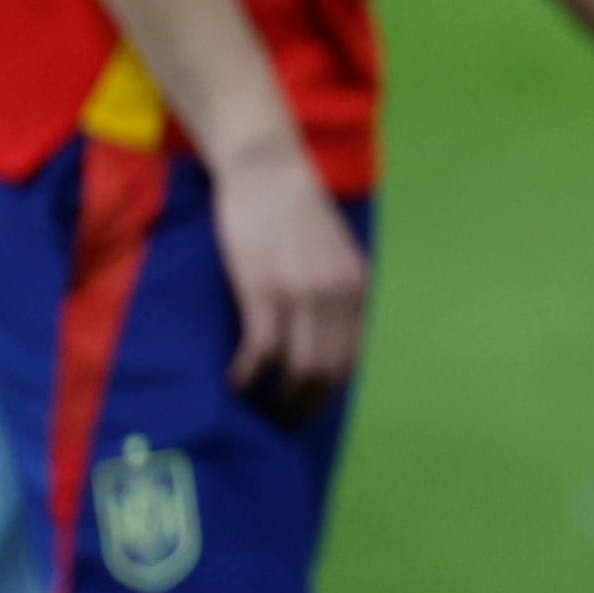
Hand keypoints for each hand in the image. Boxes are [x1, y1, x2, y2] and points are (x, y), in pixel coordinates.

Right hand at [210, 135, 369, 419]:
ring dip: (276, 399)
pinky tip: (235, 384)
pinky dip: (248, 376)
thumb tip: (322, 339)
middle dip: (303, 406)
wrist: (268, 170)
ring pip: (297, 369)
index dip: (327, 394)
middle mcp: (338, 297)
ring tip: (256, 409)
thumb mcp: (334, 254)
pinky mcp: (263, 290)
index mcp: (358, 289)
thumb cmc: (293, 211)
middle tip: (279, 422)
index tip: (307, 410)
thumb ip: (335, 293)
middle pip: (326, 373)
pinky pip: (261, 352)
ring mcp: (302, 295)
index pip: (349, 360)